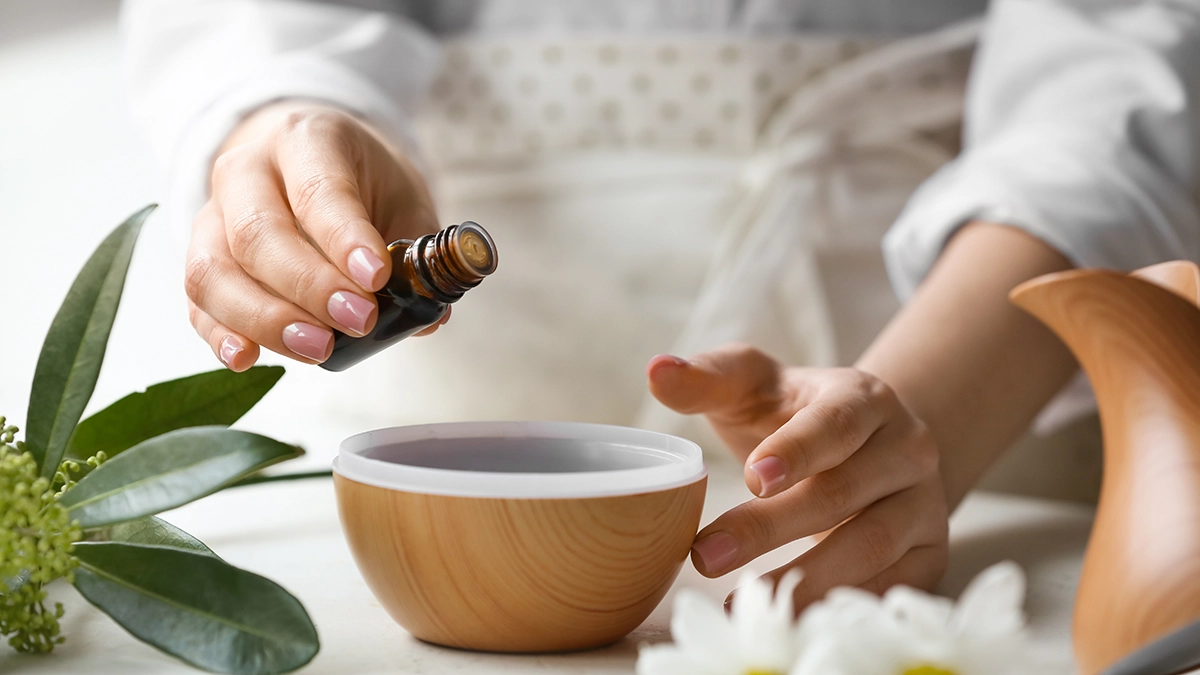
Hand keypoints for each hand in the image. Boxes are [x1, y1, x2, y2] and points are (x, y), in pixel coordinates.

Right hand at [185, 102, 443, 370]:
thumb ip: (418, 252)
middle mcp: (246, 171)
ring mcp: (213, 215)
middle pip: (257, 233)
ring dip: (265, 319)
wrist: (306, 158)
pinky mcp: (202, 258)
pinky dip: (219, 334)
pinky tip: (248, 358)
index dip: (343, 238)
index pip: (318, 189)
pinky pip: (196, 302)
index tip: (375, 278)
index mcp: (306, 140)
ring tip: (319, 349)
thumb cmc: (360, 180)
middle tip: (358, 320)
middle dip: (309, 286)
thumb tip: (429, 317)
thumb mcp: (402, 196)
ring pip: (213, 271)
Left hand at [647, 344, 948, 607]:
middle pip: (842, 492)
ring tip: (740, 601)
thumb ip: (708, 378)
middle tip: (706, 556)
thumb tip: (658, 372)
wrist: (872, 444)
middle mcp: (906, 448)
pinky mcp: (928, 553)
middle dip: (770, 528)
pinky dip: (840, 605)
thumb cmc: (795, 412)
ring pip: (870, 546)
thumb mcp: (754, 384)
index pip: (835, 423)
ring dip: (804, 579)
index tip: (752, 477)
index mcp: (863, 398)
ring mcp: (922, 503)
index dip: (798, 450)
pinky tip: (790, 618)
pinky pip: (890, 586)